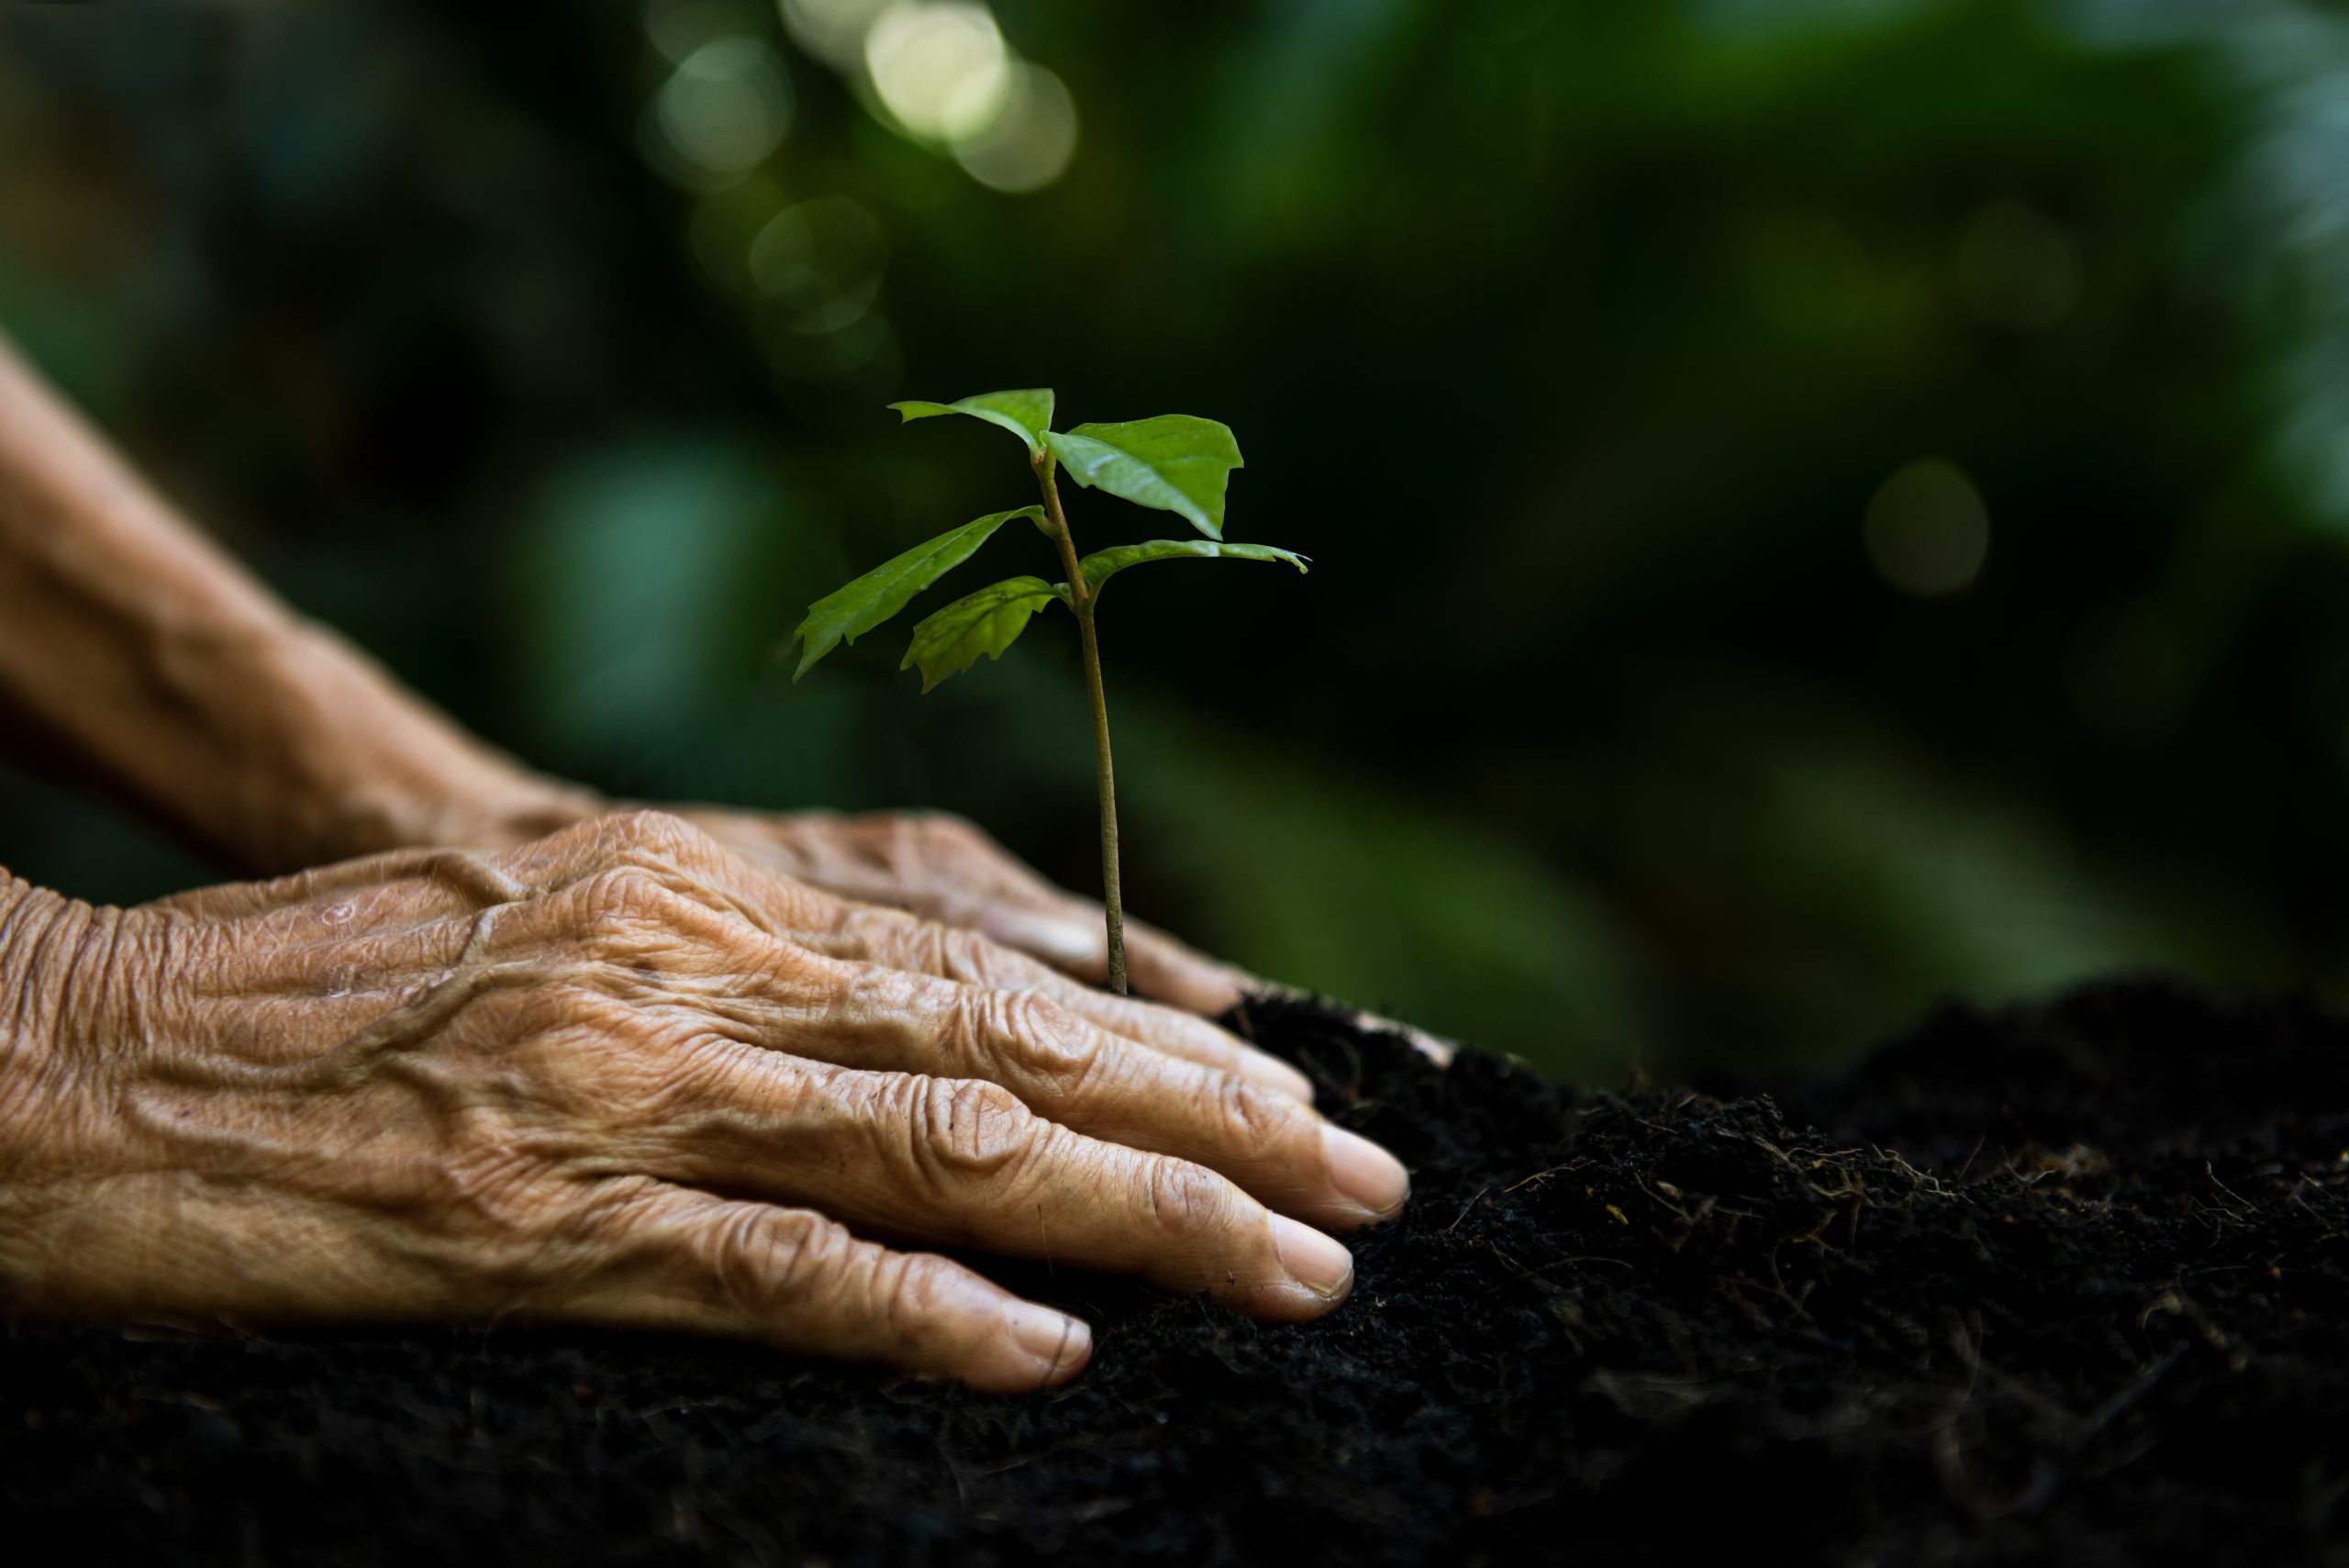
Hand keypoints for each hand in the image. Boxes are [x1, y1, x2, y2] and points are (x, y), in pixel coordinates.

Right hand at [0, 813, 1407, 1392]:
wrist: (76, 1052)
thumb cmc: (310, 989)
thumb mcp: (553, 914)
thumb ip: (739, 953)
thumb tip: (926, 1006)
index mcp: (698, 894)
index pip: (990, 972)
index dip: (1166, 1037)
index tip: (1299, 1089)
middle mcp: (689, 974)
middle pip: (1012, 1048)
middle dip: (1216, 1119)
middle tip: (1370, 1179)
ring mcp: (621, 1097)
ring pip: (943, 1147)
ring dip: (1144, 1214)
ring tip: (1297, 1266)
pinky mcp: (534, 1226)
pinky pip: (768, 1273)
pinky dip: (923, 1317)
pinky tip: (1052, 1356)